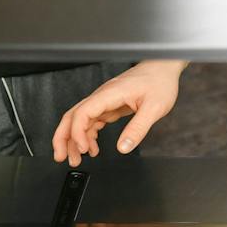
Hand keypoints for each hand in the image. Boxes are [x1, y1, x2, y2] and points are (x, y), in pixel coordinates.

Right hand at [51, 60, 185, 165]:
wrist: (164, 68)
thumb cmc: (159, 82)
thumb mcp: (154, 108)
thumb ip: (138, 128)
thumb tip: (123, 147)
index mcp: (110, 94)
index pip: (82, 113)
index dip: (78, 133)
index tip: (82, 149)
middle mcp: (103, 96)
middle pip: (73, 116)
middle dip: (64, 138)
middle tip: (63, 157)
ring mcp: (105, 100)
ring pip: (81, 120)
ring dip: (75, 139)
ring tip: (76, 158)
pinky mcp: (110, 105)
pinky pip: (92, 121)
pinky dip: (88, 135)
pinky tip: (92, 147)